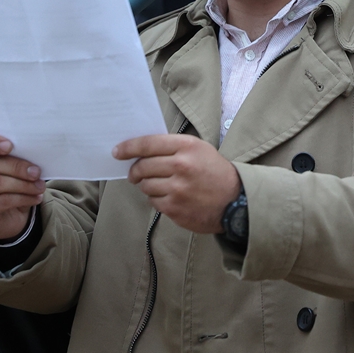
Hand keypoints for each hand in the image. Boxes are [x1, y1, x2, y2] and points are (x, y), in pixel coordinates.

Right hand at [0, 132, 45, 240]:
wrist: (7, 216)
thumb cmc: (10, 183)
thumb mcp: (13, 167)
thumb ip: (17, 156)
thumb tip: (35, 151)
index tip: (10, 146)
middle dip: (17, 167)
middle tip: (37, 172)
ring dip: (23, 185)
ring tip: (40, 186)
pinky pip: (2, 201)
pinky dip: (23, 198)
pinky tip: (35, 197)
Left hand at [114, 134, 240, 233]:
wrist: (236, 201)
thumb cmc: (215, 172)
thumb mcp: (199, 149)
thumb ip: (172, 147)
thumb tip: (141, 150)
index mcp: (187, 147)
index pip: (148, 143)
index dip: (128, 147)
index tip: (117, 151)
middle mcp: (181, 166)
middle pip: (142, 166)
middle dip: (135, 170)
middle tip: (135, 173)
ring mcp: (177, 189)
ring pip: (145, 185)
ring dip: (147, 185)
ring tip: (160, 185)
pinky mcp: (175, 208)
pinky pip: (153, 201)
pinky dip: (157, 199)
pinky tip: (170, 197)